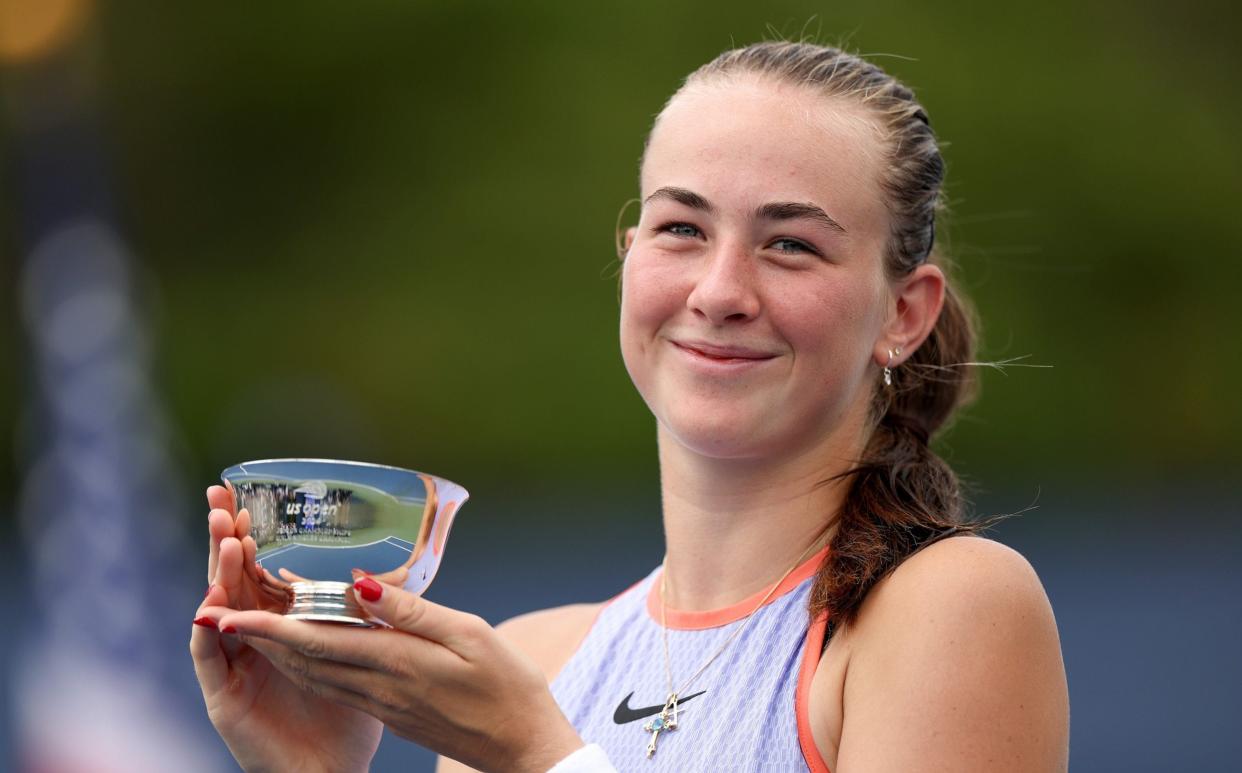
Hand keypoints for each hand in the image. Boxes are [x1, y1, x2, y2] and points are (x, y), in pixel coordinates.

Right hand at [192, 488, 382, 772]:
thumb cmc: (350, 721)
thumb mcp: (366, 658)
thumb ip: (367, 617)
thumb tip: (367, 577)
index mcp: (284, 629)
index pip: (258, 571)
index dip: (250, 536)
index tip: (243, 498)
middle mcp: (254, 643)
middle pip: (232, 580)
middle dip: (223, 540)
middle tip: (219, 500)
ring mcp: (235, 668)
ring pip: (219, 611)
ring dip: (219, 575)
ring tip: (227, 542)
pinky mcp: (224, 698)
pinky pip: (209, 659)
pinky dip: (208, 630)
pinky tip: (211, 604)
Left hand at [215, 578, 584, 772]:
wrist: (523, 748)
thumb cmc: (508, 686)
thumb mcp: (470, 635)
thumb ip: (412, 611)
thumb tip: (360, 586)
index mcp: (396, 664)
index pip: (315, 641)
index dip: (266, 626)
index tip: (226, 609)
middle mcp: (379, 687)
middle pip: (303, 659)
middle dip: (258, 633)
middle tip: (221, 606)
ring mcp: (383, 704)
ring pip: (314, 674)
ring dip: (277, 649)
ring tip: (248, 621)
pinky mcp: (391, 713)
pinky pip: (335, 685)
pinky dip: (307, 663)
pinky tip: (303, 649)